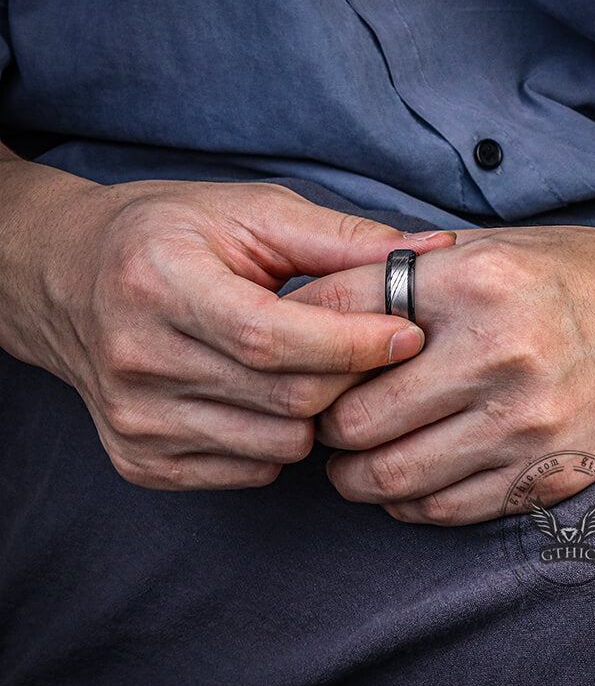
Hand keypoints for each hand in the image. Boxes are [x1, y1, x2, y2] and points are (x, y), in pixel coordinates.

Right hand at [0, 164, 453, 487]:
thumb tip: (433, 251)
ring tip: (310, 369)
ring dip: (316, 412)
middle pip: (289, 400)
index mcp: (160, 283)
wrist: (70, 278)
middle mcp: (137, 359)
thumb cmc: (169, 235)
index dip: (355, 344)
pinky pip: (250, 471)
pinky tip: (265, 397)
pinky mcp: (140, 460)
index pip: (277, 339)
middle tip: (366, 349)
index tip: (408, 333)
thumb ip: (343, 239)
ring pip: (278, 444)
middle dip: (349, 379)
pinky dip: (278, 438)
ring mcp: (135, 420)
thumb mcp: (251, 214)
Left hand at [289, 222, 594, 523]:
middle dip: (324, 423)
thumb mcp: (499, 247)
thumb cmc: (585, 276)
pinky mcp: (548, 473)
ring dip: (354, 474)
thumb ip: (415, 274)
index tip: (293, 360)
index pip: (340, 316)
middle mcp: (497, 353)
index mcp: (475, 283)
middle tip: (324, 418)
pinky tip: (405, 483)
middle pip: (353, 415)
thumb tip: (327, 303)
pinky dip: (407, 503)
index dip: (299, 341)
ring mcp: (526, 423)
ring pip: (390, 475)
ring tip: (353, 460)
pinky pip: (446, 509)